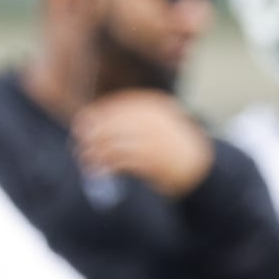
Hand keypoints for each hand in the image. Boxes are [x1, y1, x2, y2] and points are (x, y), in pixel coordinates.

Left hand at [73, 90, 214, 199]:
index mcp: (155, 106)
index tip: (81, 123)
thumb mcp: (155, 123)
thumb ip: (131, 119)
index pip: (118, 107)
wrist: (200, 167)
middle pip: (112, 126)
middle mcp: (153, 121)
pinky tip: (97, 171)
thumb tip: (91, 121)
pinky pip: (120, 162)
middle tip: (79, 144)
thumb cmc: (169, 146)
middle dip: (92, 136)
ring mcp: (154, 140)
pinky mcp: (153, 162)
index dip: (97, 115)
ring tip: (86, 160)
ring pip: (113, 144)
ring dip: (94, 154)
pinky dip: (105, 166)